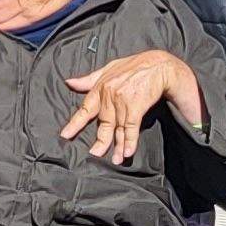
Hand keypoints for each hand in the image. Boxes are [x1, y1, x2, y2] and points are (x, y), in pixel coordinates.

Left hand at [59, 50, 201, 166]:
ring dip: (118, 146)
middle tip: (94, 155)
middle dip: (100, 141)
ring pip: (118, 128)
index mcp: (101, 88)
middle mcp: (109, 96)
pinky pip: (131, 127)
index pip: (85, 108)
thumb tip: (69, 83)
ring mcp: (122, 102)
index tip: (65, 136)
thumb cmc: (134, 66)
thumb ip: (89, 79)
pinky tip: (127, 152)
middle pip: (104, 124)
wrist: (159, 64)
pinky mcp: (136, 106)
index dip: (75, 123)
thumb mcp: (109, 68)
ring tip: (115, 160)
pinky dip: (130, 140)